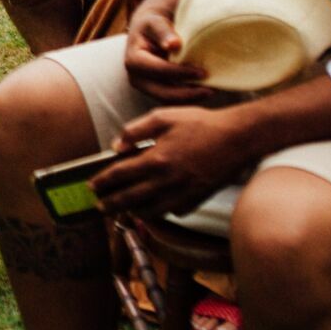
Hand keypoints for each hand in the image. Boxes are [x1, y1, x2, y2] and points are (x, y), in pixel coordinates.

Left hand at [89, 106, 255, 217]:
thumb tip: (116, 145)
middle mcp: (167, 180)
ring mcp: (183, 193)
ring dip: (134, 212)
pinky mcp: (198, 199)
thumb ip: (135, 130)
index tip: (92, 186)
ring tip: (123, 209)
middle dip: (112, 204)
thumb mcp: (163, 117)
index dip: (102, 182)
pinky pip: (174, 212)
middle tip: (100, 207)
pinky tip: (155, 207)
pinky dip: (162, 212)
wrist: (238, 138)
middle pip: (131, 198)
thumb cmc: (201, 124)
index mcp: (156, 159)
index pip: (120, 175)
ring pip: (152, 211)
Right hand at [123, 0, 214, 103]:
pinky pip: (174, 100)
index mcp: (133, 60)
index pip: (158, 71)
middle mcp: (136, 78)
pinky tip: (205, 90)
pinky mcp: (157, 91)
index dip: (180, 73)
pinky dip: (189, 98)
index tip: (203, 72)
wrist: (149, 29)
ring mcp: (146, 87)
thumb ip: (163, 31)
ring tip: (212, 91)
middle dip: (187, 94)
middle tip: (211, 90)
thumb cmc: (154, 22)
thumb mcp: (155, 22)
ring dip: (190, 98)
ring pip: (169, 100)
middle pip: (162, 93)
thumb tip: (174, 45)